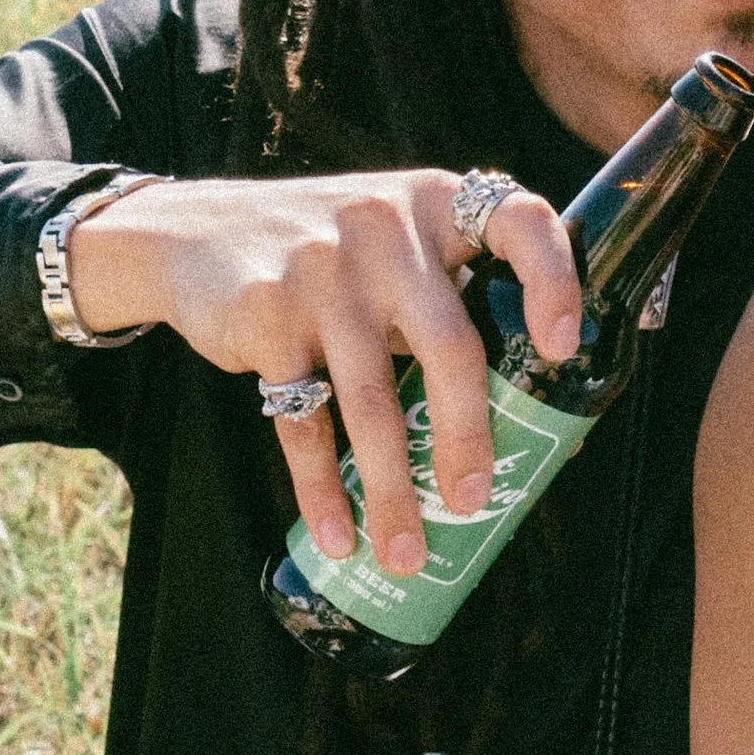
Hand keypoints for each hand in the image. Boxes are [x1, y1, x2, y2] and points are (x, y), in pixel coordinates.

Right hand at [68, 172, 576, 575]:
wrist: (191, 232)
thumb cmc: (324, 252)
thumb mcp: (390, 237)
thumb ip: (447, 296)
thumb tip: (533, 422)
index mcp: (437, 203)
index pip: (520, 221)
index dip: (554, 282)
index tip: (562, 349)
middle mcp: (387, 228)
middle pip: (449, 345)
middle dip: (466, 437)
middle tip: (474, 501)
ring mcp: (323, 272)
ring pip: (373, 400)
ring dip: (392, 488)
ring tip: (404, 551)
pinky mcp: (267, 315)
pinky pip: (304, 421)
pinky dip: (321, 486)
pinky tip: (338, 531)